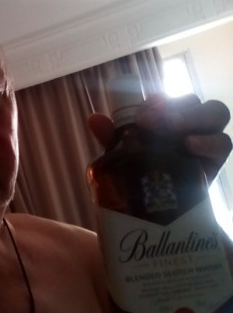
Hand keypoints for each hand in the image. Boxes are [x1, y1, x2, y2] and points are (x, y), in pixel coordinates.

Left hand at [88, 93, 231, 182]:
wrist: (158, 213)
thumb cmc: (142, 177)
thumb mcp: (124, 157)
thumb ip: (112, 138)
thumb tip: (93, 119)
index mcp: (168, 119)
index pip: (169, 100)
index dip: (158, 101)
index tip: (140, 112)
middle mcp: (190, 125)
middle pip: (195, 101)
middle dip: (175, 106)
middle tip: (149, 121)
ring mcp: (205, 141)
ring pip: (215, 113)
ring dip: (193, 116)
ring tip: (171, 128)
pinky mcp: (214, 161)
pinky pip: (223, 144)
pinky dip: (208, 141)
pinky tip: (190, 145)